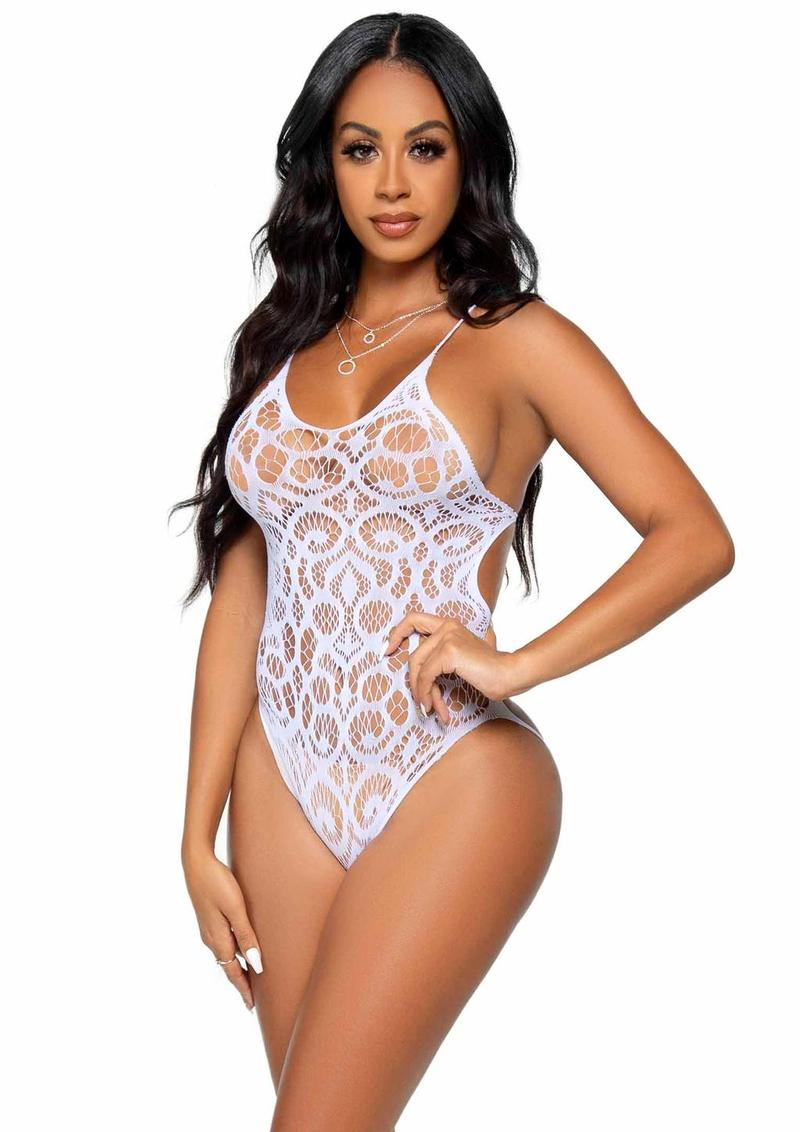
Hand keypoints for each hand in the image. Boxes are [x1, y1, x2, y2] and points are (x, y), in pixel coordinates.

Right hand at [182, 847, 261, 1011]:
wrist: (195, 862)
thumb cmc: (218, 883)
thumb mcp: (236, 909)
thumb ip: (246, 937)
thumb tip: (257, 965)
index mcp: (218, 940)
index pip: (233, 972)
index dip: (244, 989)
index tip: (251, 1007)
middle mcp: (211, 939)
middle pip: (228, 967)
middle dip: (240, 982)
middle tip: (252, 999)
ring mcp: (208, 929)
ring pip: (225, 955)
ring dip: (237, 968)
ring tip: (250, 977)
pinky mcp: (208, 918)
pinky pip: (222, 943)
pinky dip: (232, 953)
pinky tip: (240, 949)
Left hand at [382, 612, 517, 724]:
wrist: (509, 674)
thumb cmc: (488, 672)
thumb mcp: (462, 659)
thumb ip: (442, 658)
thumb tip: (419, 677)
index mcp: (449, 624)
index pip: (413, 619)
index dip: (396, 633)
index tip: (387, 650)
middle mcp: (447, 626)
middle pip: (414, 654)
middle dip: (413, 681)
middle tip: (419, 700)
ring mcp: (448, 637)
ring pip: (418, 668)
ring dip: (421, 692)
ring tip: (430, 707)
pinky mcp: (449, 651)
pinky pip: (426, 675)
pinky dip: (426, 693)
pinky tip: (435, 706)